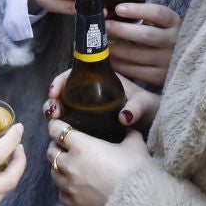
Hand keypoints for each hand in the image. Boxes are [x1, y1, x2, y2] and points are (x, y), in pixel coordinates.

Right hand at [45, 69, 160, 133]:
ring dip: (55, 110)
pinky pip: (70, 119)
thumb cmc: (149, 107)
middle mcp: (91, 91)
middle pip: (64, 90)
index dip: (60, 81)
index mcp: (102, 79)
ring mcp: (89, 106)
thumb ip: (135, 108)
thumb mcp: (144, 105)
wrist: (152, 120)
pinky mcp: (89, 121)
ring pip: (64, 105)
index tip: (55, 92)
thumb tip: (124, 117)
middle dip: (53, 99)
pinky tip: (61, 131)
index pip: (74, 73)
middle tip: (53, 112)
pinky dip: (62, 124)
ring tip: (53, 120)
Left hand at [46, 121, 152, 205]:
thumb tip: (128, 127)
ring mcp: (69, 186)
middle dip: (56, 146)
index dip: (56, 125)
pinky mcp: (73, 204)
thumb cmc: (135, 171)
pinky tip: (74, 186)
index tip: (57, 125)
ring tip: (69, 167)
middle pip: (51, 152)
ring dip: (59, 167)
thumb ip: (128, 133)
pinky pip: (60, 193)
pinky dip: (64, 188)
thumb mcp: (135, 145)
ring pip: (53, 172)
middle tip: (64, 146)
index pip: (56, 130)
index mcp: (81, 146)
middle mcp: (70, 165)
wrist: (138, 203)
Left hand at [105, 2, 179, 85]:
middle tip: (104, 26)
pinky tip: (109, 59)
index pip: (158, 13)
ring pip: (136, 54)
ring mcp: (167, 61)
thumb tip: (112, 11)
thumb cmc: (162, 35)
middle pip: (145, 35)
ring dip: (115, 49)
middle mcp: (174, 41)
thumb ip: (143, 16)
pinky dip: (119, 65)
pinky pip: (135, 71)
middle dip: (120, 30)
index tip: (118, 8)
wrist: (180, 60)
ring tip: (101, 44)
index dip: (137, 10)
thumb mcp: (160, 22)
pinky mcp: (159, 77)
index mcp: (174, 23)